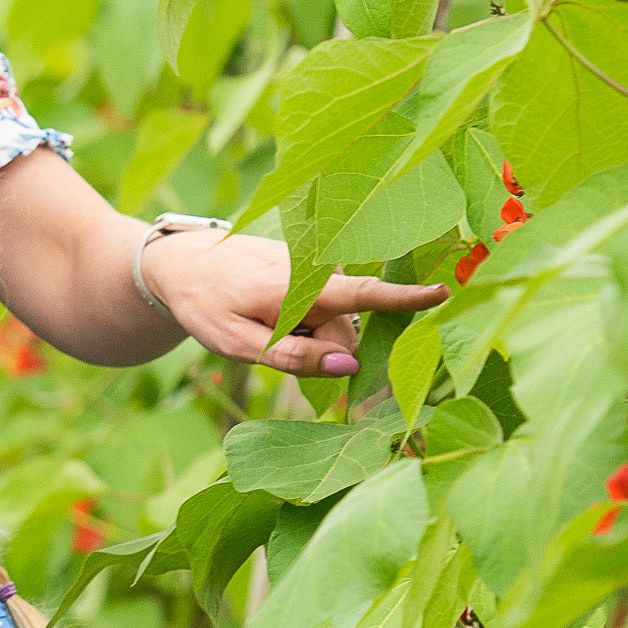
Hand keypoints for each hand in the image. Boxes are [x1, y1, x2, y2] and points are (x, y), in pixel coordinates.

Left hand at [140, 224, 443, 380]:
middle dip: (319, 348)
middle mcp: (316, 272)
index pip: (362, 295)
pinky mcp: (313, 270)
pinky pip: (323, 309)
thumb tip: (347, 366)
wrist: (182, 262)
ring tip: (262, 320)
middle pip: (344, 331)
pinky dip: (303, 319)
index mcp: (300, 286)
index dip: (404, 298)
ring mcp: (316, 269)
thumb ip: (293, 356)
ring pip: (333, 323)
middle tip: (266, 339)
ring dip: (307, 334)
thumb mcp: (239, 344)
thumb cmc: (206, 304)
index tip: (444, 294)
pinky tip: (269, 310)